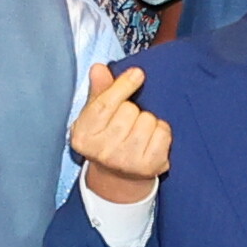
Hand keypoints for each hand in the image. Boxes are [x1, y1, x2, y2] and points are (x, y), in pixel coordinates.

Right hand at [68, 60, 172, 204]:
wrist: (118, 177)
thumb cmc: (106, 138)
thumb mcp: (95, 116)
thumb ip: (99, 91)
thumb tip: (99, 68)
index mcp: (84, 136)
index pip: (105, 104)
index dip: (122, 86)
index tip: (137, 73)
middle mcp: (102, 152)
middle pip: (129, 110)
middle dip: (132, 110)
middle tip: (127, 122)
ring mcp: (126, 161)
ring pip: (148, 120)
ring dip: (147, 121)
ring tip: (138, 132)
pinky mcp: (149, 166)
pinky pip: (163, 133)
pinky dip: (161, 132)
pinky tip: (151, 140)